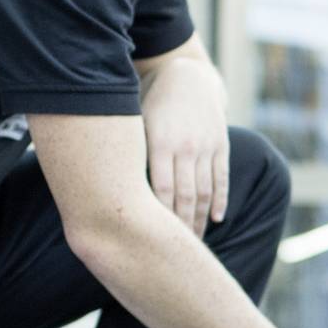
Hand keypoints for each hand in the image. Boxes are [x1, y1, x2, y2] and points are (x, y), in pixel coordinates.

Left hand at [140, 59, 228, 235]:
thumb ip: (128, 154)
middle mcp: (185, 146)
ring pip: (204, 191)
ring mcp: (205, 146)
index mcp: (159, 142)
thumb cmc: (149, 102)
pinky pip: (220, 177)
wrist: (187, 75)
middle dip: (180, 227)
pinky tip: (216, 218)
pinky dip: (219, 200)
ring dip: (199, 219)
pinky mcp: (220, 144)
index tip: (153, 240)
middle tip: (175, 252)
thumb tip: (106, 191)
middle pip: (184, 197)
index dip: (159, 218)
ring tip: (194, 241)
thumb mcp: (134, 123)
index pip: (160, 190)